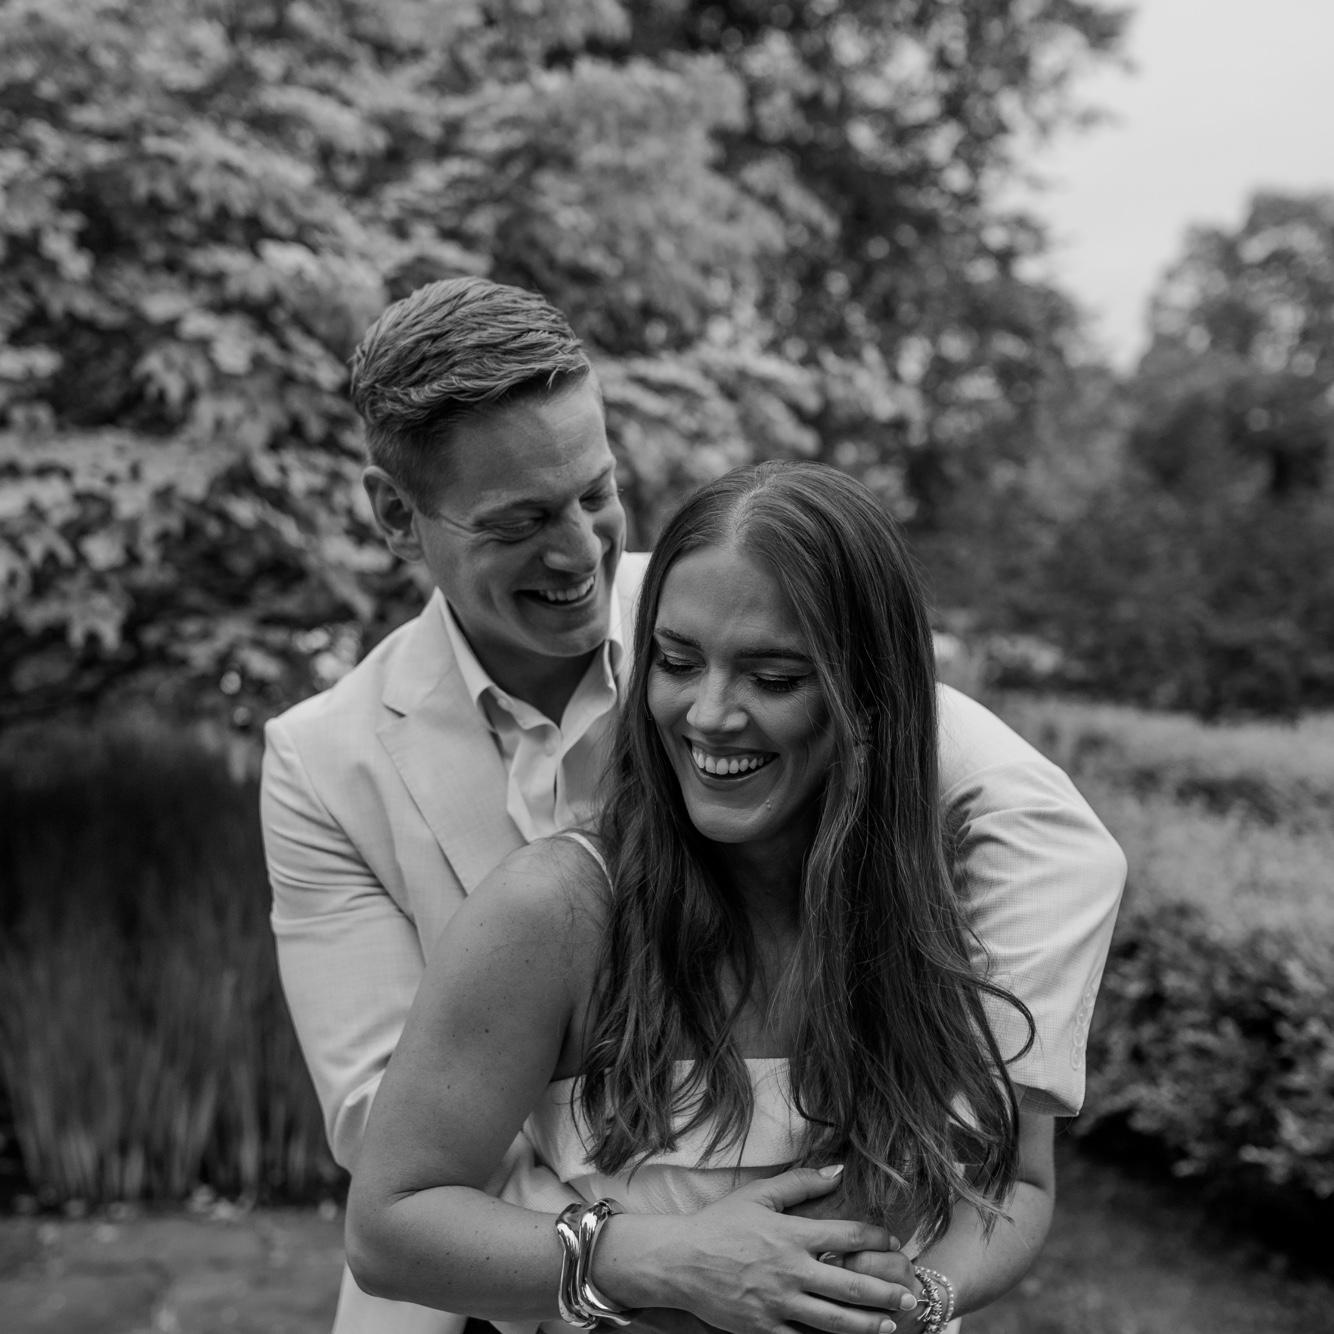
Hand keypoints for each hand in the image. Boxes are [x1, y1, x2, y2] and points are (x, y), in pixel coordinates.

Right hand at [599, 1168, 922, 1333]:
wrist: (679, 1261)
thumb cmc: (720, 1224)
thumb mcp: (758, 1194)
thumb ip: (801, 1182)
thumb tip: (838, 1169)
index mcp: (790, 1235)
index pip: (845, 1237)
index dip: (874, 1238)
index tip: (893, 1240)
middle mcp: (789, 1272)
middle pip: (849, 1286)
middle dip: (885, 1292)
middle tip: (911, 1295)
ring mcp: (777, 1304)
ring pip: (833, 1321)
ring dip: (866, 1325)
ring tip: (891, 1326)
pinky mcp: (763, 1329)